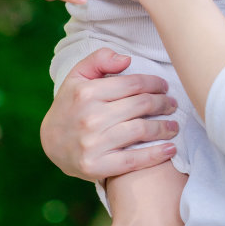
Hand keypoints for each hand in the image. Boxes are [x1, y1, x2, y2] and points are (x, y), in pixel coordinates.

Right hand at [41, 48, 178, 180]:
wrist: (51, 142)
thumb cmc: (70, 104)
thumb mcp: (77, 75)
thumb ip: (99, 59)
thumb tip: (127, 60)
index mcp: (87, 92)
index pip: (132, 84)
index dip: (153, 83)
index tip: (163, 86)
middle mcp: (90, 117)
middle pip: (140, 106)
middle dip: (162, 103)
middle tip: (171, 104)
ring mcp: (93, 143)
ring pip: (141, 131)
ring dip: (164, 127)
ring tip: (174, 125)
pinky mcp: (96, 166)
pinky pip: (133, 160)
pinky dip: (155, 155)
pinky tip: (170, 149)